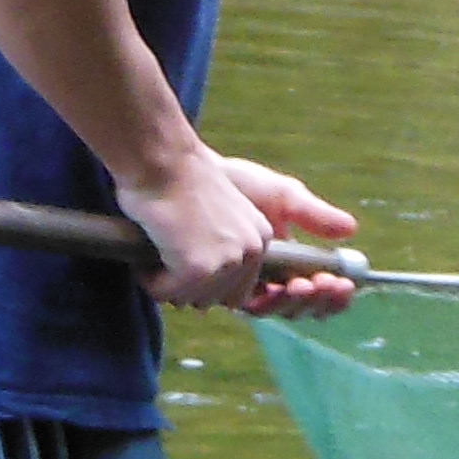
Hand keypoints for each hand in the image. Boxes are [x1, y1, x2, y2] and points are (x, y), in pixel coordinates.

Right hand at [119, 148, 358, 313]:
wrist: (161, 159)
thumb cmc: (184, 181)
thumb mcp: (226, 211)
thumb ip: (245, 245)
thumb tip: (305, 258)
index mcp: (261, 237)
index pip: (241, 289)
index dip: (210, 283)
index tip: (191, 256)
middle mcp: (253, 249)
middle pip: (216, 299)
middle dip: (189, 285)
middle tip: (173, 245)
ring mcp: (229, 260)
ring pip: (192, 299)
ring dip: (169, 281)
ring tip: (163, 242)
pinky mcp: (200, 268)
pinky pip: (170, 293)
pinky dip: (153, 279)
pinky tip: (153, 247)